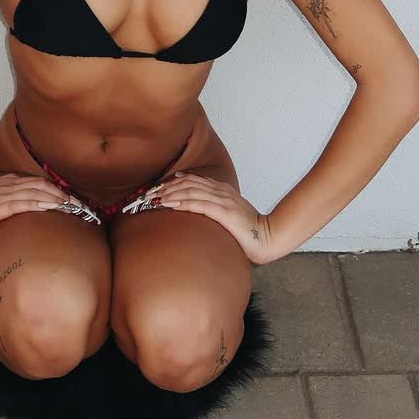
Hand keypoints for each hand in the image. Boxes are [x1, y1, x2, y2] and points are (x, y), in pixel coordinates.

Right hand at [0, 172, 85, 245]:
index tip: (70, 199)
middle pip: (40, 185)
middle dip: (61, 193)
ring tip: (71, 205)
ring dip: (55, 198)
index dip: (55, 189)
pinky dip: (38, 203)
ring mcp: (1, 195)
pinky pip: (22, 203)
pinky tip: (50, 206)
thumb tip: (25, 212)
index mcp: (5, 183)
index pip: (37, 183)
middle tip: (77, 204)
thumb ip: (8, 204)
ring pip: (35, 192)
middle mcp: (6, 185)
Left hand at [151, 170, 283, 264]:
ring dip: (170, 193)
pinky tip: (170, 205)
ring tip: (154, 198)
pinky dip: (182, 202)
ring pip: (191, 191)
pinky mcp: (224, 212)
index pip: (193, 180)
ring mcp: (223, 200)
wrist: (269, 237)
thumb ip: (215, 209)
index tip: (158, 187)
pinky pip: (199, 204)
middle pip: (188, 183)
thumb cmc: (249, 231)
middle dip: (166, 187)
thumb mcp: (230, 215)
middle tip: (150, 194)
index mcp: (223, 190)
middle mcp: (221, 191)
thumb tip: (198, 212)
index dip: (173, 182)